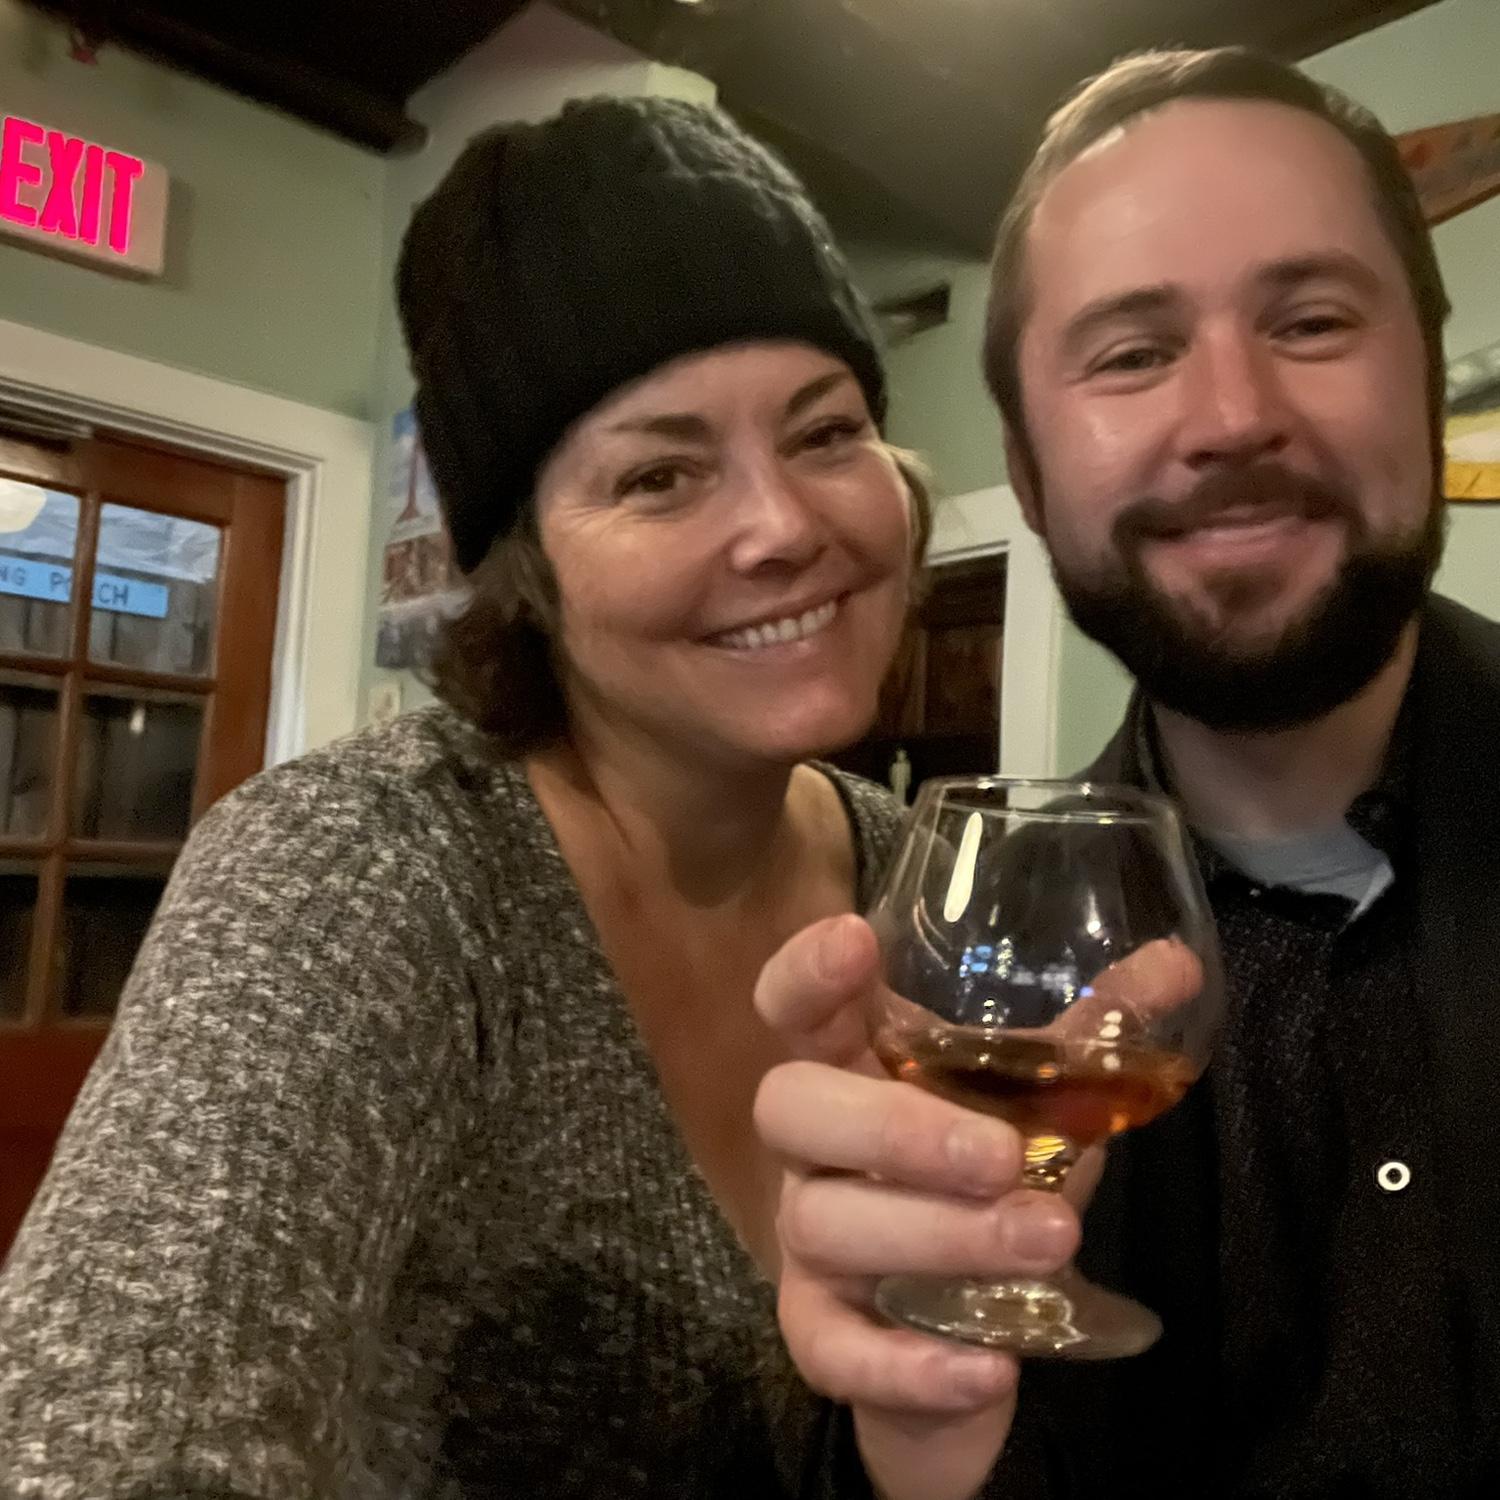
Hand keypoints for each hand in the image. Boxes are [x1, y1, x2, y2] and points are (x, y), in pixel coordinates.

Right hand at [753, 915, 1089, 1499]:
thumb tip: (1181, 964)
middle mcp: (813, 1148)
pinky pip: (832, 1348)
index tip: (858, 940)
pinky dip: (910, 1362)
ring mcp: (807, 1241)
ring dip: (940, 1236)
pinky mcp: (821, 1334)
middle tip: (1003, 1157)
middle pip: (790, 1107)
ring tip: (1051, 1241)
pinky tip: (991, 1362)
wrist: (963, 1333)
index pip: (796, 1004)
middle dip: (894, 1128)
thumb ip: (1097, 1037)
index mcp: (853, 1067)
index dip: (807, 970)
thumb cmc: (992, 1184)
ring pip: (825, 1225)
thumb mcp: (1041, 1106)